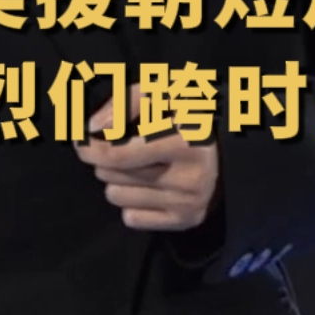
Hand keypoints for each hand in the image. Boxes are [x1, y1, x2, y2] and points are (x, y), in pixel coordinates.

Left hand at [74, 85, 219, 231]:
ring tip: (136, 165)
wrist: (232, 149)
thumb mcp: (163, 93)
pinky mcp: (187, 221)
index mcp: (186, 141)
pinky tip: (147, 186)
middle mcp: (190, 177)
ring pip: (116, 197)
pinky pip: (131, 219)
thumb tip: (93, 127)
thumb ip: (126, 102)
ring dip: (116, 180)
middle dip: (105, 160)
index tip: (82, 139)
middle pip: (111, 175)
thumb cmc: (189, 114)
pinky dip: (131, 202)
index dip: (89, 147)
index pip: (117, 155)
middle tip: (119, 147)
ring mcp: (188, 203)